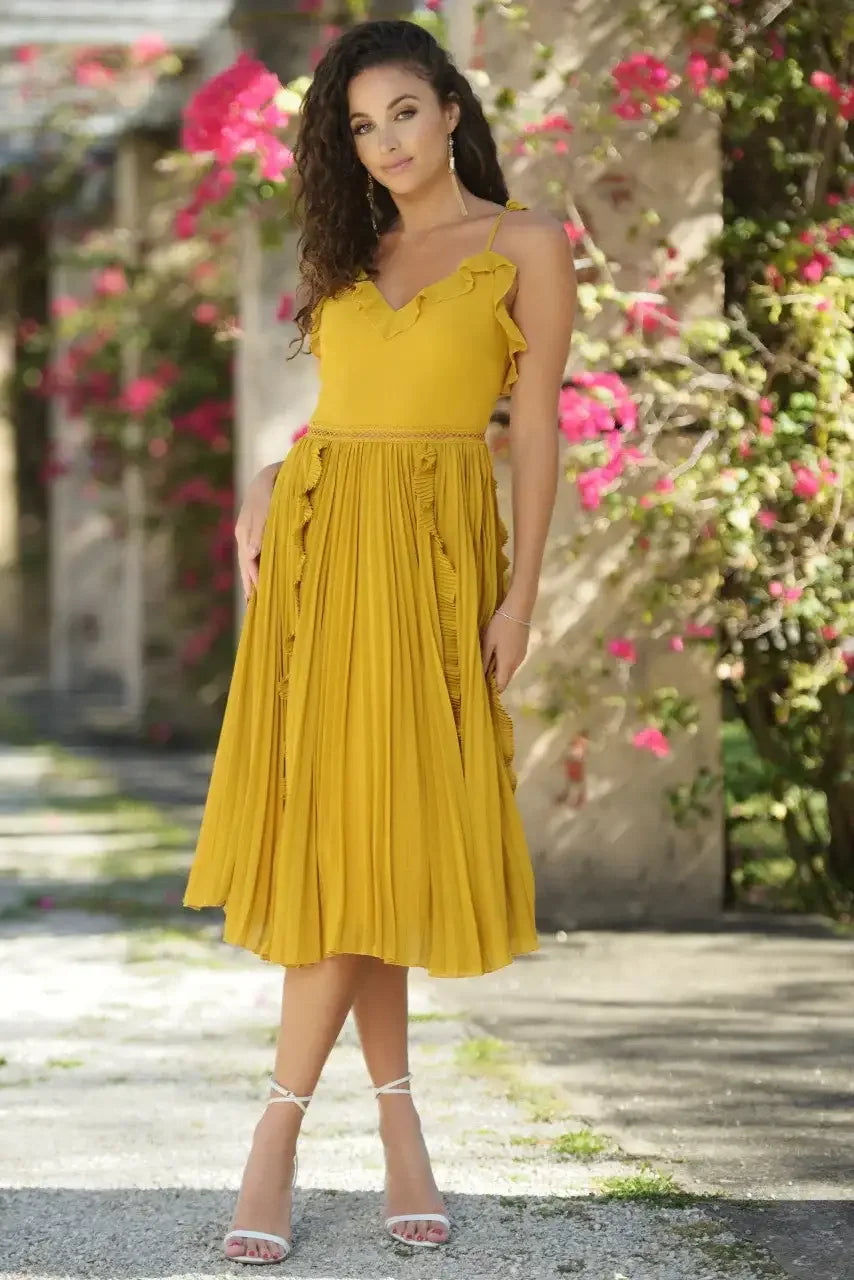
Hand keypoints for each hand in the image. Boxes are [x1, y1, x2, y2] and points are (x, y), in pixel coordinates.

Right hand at [235, 463, 279, 600]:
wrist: (275, 470)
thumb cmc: (275, 486)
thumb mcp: (268, 504)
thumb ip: (260, 528)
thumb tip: (251, 553)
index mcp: (245, 532)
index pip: (248, 563)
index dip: (254, 580)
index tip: (259, 598)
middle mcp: (245, 535)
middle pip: (246, 566)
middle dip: (250, 585)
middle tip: (254, 608)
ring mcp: (249, 534)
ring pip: (249, 562)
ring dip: (252, 580)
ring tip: (255, 600)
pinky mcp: (257, 532)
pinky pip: (255, 555)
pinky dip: (256, 569)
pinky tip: (262, 577)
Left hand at [480, 599, 530, 691]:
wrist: (518, 609)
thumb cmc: (500, 625)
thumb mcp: (488, 642)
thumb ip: (485, 660)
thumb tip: (480, 675)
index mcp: (507, 663)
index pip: (501, 686)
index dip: (492, 690)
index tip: (481, 688)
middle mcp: (517, 663)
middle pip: (506, 679)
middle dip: (494, 681)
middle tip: (480, 676)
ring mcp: (522, 656)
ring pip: (509, 670)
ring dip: (499, 670)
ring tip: (486, 663)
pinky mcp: (523, 649)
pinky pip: (513, 662)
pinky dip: (504, 663)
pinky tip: (497, 653)